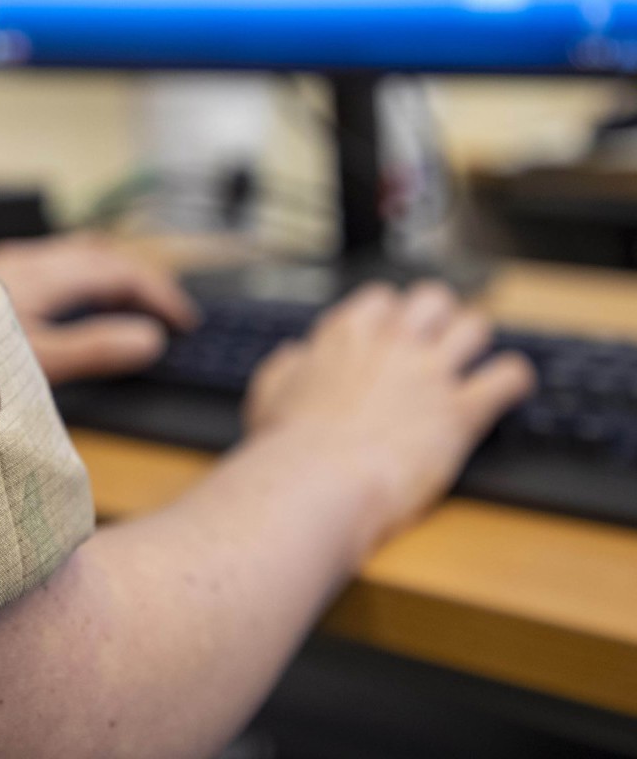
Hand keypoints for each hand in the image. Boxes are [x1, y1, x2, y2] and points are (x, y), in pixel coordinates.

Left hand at [0, 233, 198, 384]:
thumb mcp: (34, 360)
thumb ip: (94, 349)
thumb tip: (150, 339)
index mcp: (47, 273)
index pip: (122, 271)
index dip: (160, 293)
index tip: (185, 323)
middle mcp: (32, 259)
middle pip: (106, 257)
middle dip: (143, 282)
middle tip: (172, 314)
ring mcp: (13, 263)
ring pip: (81, 256)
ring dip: (116, 275)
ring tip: (137, 303)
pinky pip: (60, 263)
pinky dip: (88, 278)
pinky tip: (80, 301)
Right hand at [243, 281, 535, 550]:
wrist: (317, 481)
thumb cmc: (289, 448)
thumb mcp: (269, 394)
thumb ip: (285, 368)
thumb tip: (294, 356)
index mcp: (346, 335)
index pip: (382, 299)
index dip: (390, 316)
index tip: (390, 333)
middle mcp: (392, 342)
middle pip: (434, 299)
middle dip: (439, 316)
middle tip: (438, 340)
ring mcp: (429, 372)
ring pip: (475, 326)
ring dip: (476, 341)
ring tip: (474, 360)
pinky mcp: (461, 409)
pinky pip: (508, 376)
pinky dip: (512, 380)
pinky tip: (507, 388)